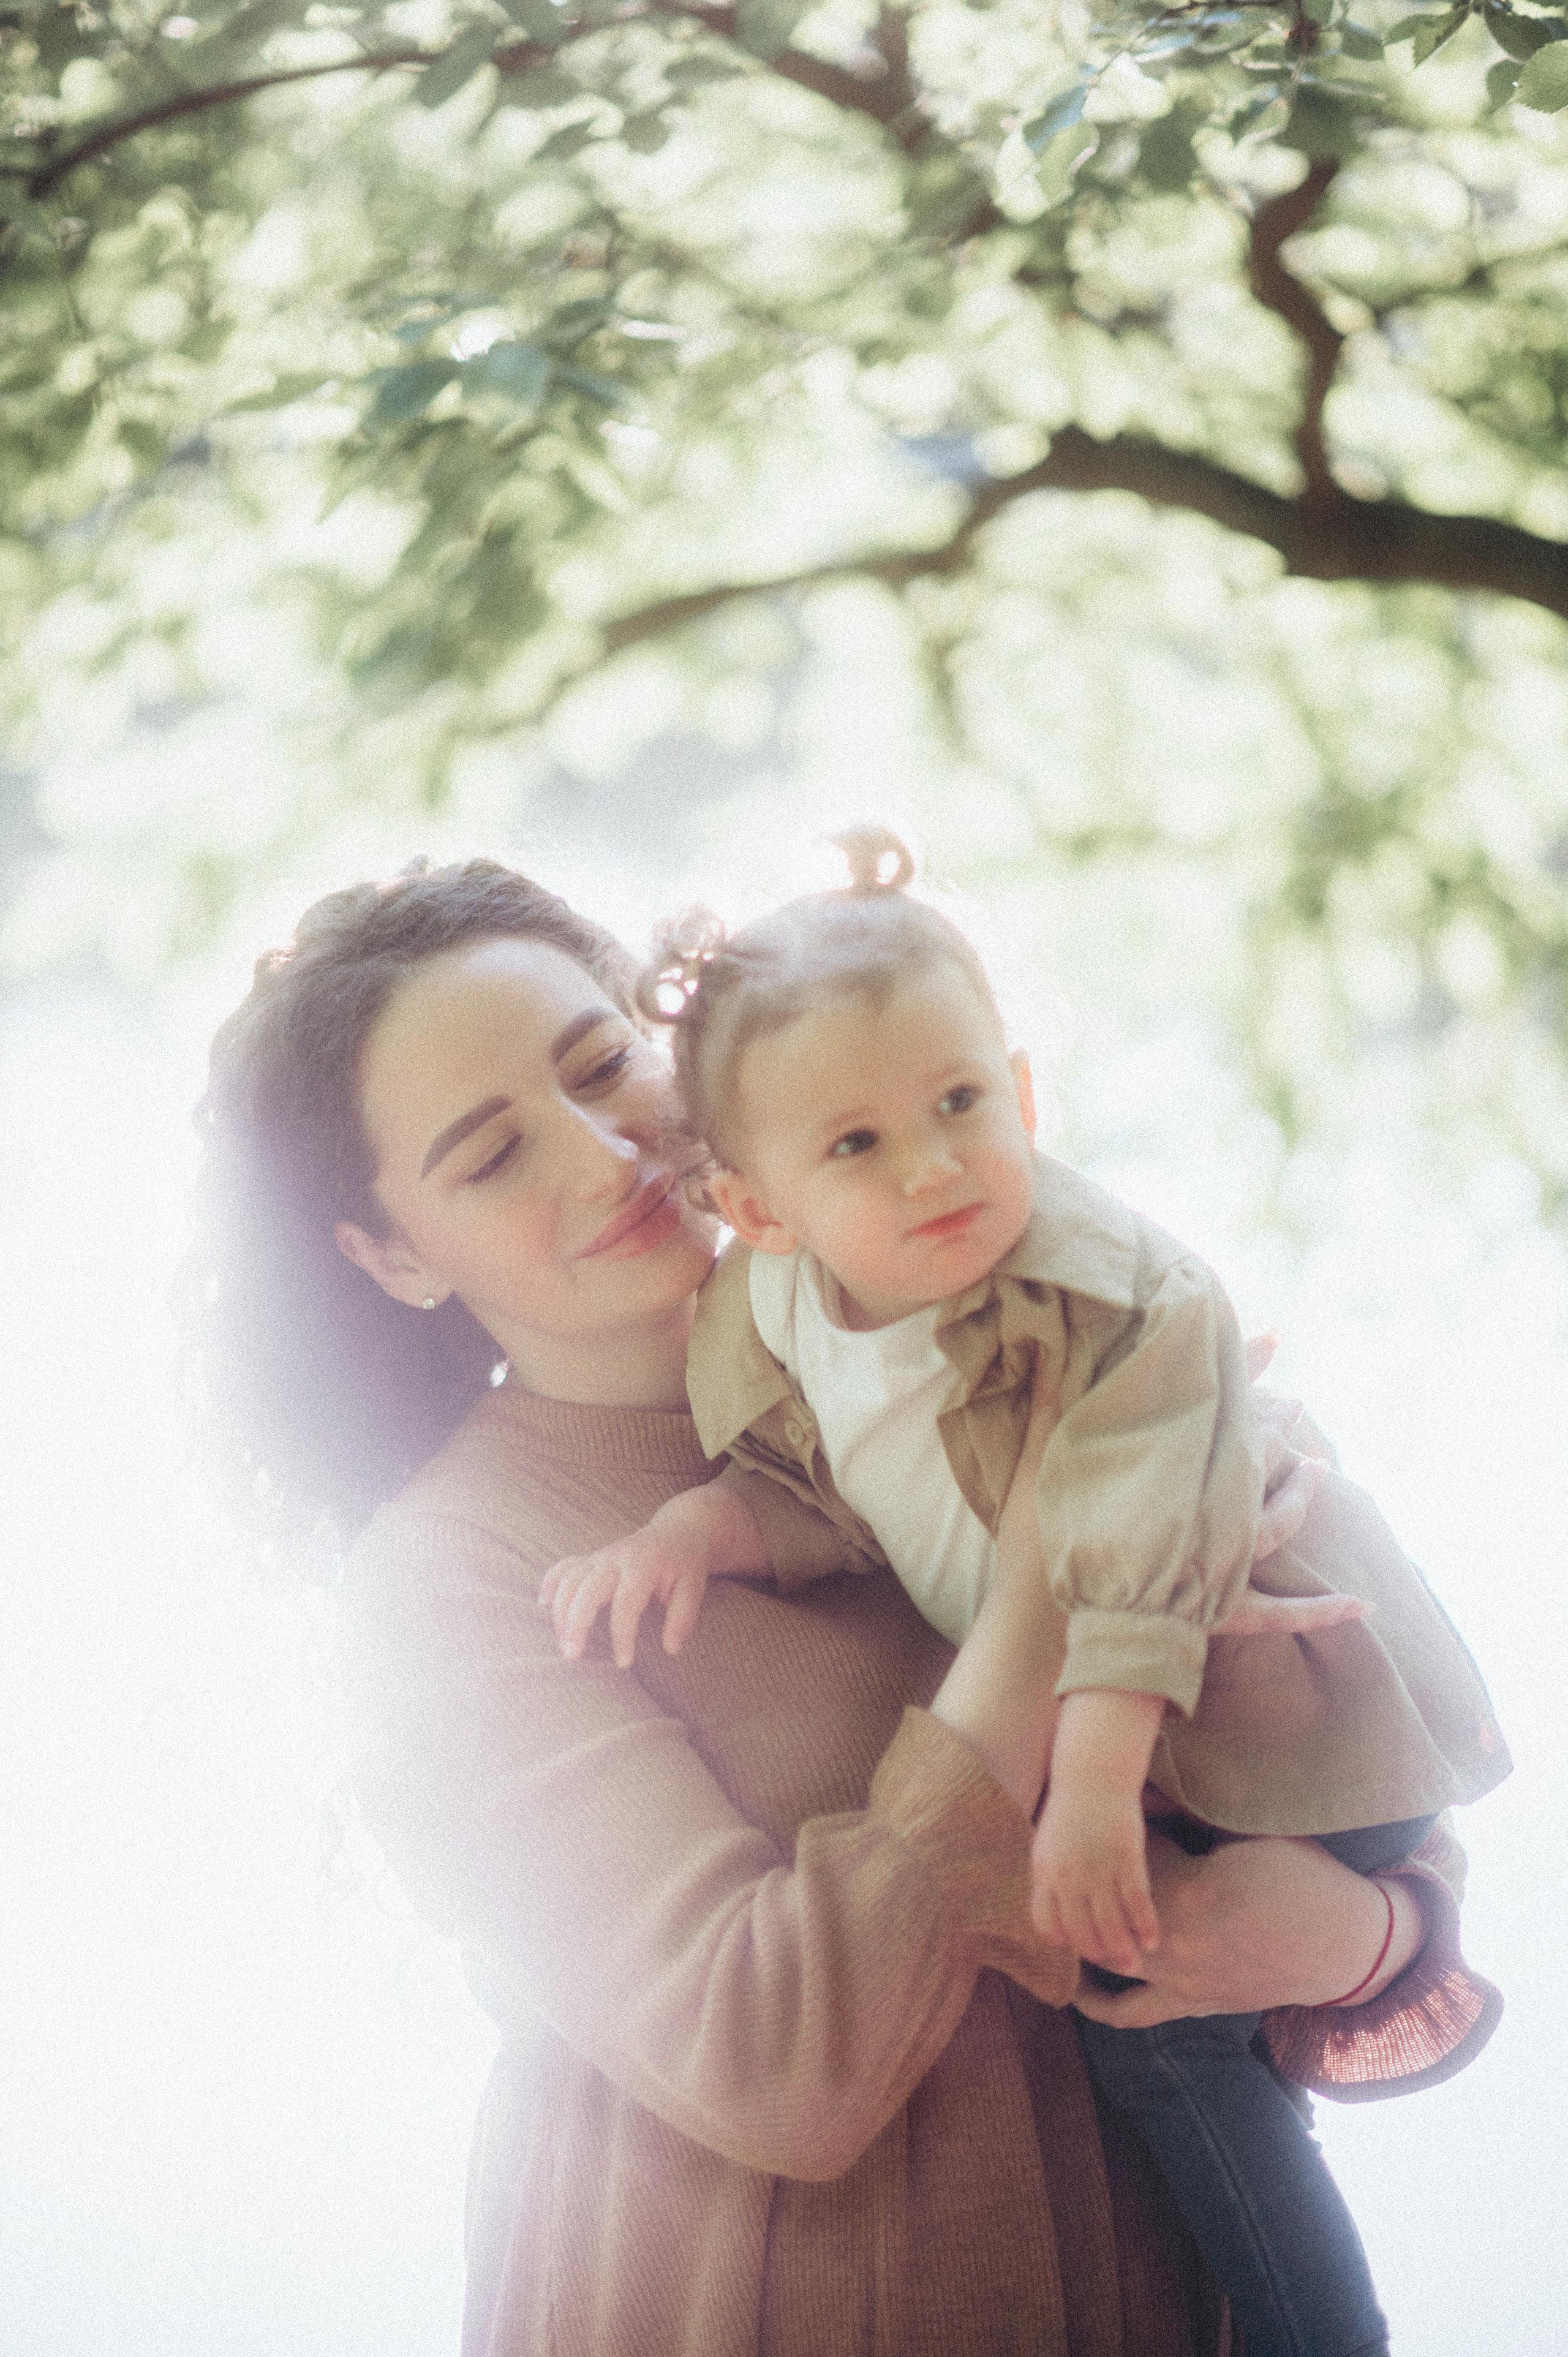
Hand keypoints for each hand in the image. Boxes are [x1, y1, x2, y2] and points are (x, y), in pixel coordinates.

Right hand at [539, 1525, 710, 1668]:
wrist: (678, 1532)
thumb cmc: (685, 1564)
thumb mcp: (694, 1587)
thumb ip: (683, 1617)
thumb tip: (671, 1649)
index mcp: (643, 1565)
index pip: (627, 1602)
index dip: (623, 1634)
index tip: (623, 1663)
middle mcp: (616, 1559)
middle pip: (587, 1589)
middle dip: (576, 1623)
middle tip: (572, 1655)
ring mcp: (601, 1556)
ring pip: (569, 1580)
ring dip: (560, 1611)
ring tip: (563, 1643)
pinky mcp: (592, 1558)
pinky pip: (564, 1566)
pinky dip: (550, 1583)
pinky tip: (543, 1604)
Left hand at [1032, 1779, 1157, 1974]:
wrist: (1092, 1775)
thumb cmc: (1070, 1808)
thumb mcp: (1048, 1844)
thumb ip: (1051, 1876)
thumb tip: (1059, 1908)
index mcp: (1044, 1873)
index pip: (1048, 1924)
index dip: (1063, 1940)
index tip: (1078, 1946)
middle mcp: (1068, 1878)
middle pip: (1081, 1932)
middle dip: (1099, 1955)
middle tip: (1116, 1967)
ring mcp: (1097, 1870)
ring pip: (1110, 1925)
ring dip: (1123, 1951)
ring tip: (1135, 1964)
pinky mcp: (1126, 1860)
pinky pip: (1136, 1903)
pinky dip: (1145, 1926)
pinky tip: (1152, 1940)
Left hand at [1070, 1828, 1425, 2027]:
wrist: (1347, 1946)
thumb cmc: (1305, 1879)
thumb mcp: (1252, 1834)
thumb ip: (1198, 1818)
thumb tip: (1155, 1791)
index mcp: (1194, 1891)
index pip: (1131, 1856)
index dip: (1122, 1827)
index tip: (1119, 1806)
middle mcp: (1177, 1942)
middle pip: (1110, 1904)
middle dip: (1100, 1876)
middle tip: (1096, 1848)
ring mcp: (1180, 1980)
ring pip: (1108, 1955)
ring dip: (1088, 1929)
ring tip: (1070, 1903)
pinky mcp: (1191, 2005)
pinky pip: (1131, 2012)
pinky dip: (1098, 2001)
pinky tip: (1077, 1984)